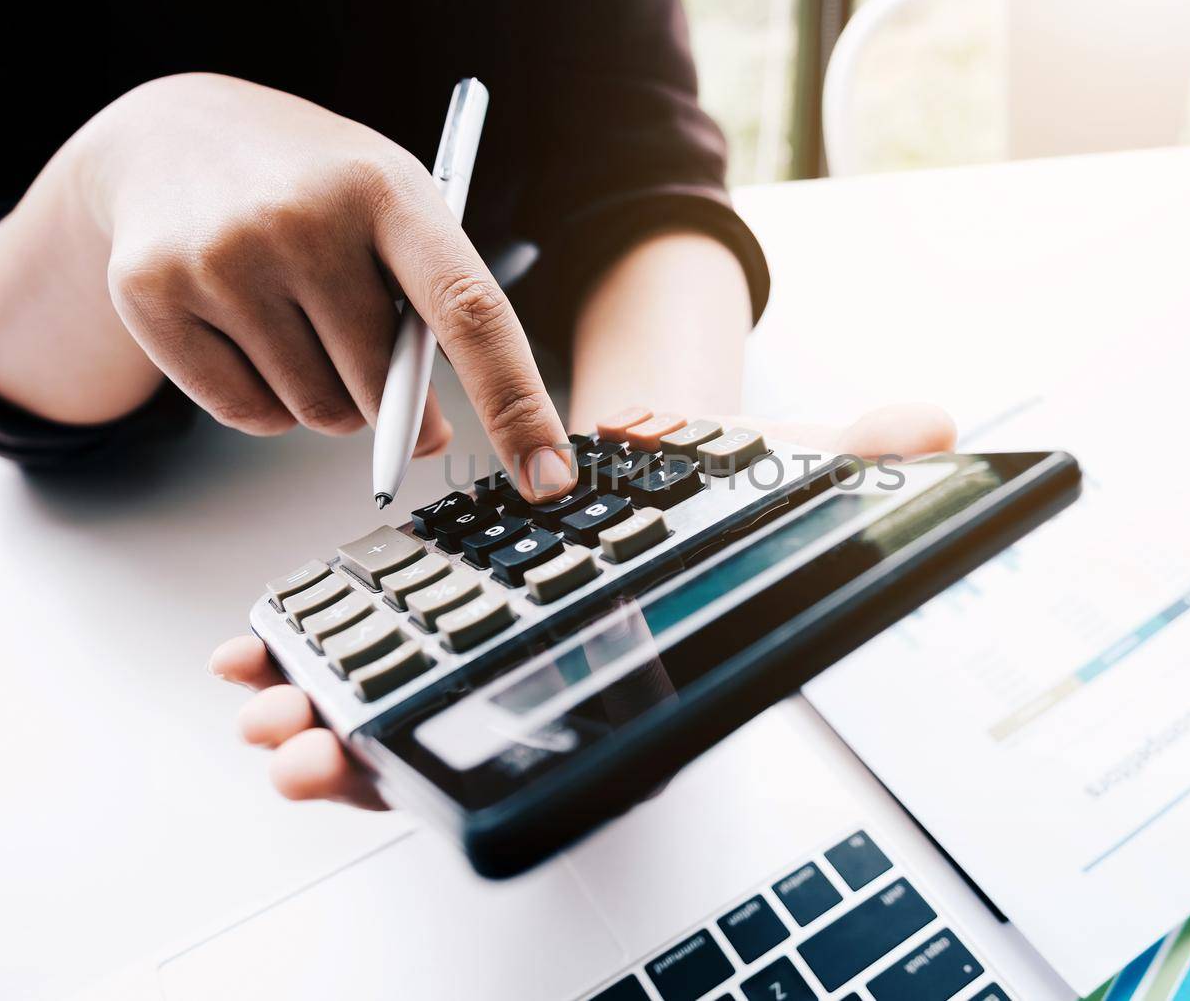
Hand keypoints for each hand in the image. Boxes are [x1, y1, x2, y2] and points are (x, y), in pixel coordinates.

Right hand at [0, 73, 573, 500]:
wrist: (171, 135)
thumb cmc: (314, 189)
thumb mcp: (392, 215)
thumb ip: (434, 316)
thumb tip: (428, 442)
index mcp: (389, 190)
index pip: (471, 314)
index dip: (517, 403)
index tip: (550, 477)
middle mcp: (302, 219)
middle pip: (382, 387)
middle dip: (388, 397)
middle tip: (357, 338)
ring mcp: (221, 257)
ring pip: (316, 413)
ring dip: (325, 397)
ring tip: (296, 317)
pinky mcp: (153, 296)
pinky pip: (248, 417)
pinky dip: (264, 403)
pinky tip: (247, 331)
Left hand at [209, 404, 955, 809]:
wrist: (665, 473)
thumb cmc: (715, 502)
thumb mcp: (780, 480)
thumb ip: (853, 462)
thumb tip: (940, 427)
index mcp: (601, 673)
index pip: (524, 741)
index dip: (440, 763)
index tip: (355, 763)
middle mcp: (529, 679)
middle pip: (435, 741)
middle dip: (356, 754)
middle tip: (293, 754)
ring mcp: (472, 647)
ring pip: (387, 708)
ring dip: (315, 714)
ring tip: (257, 711)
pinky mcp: (435, 606)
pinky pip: (367, 649)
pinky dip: (306, 655)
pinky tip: (250, 656)